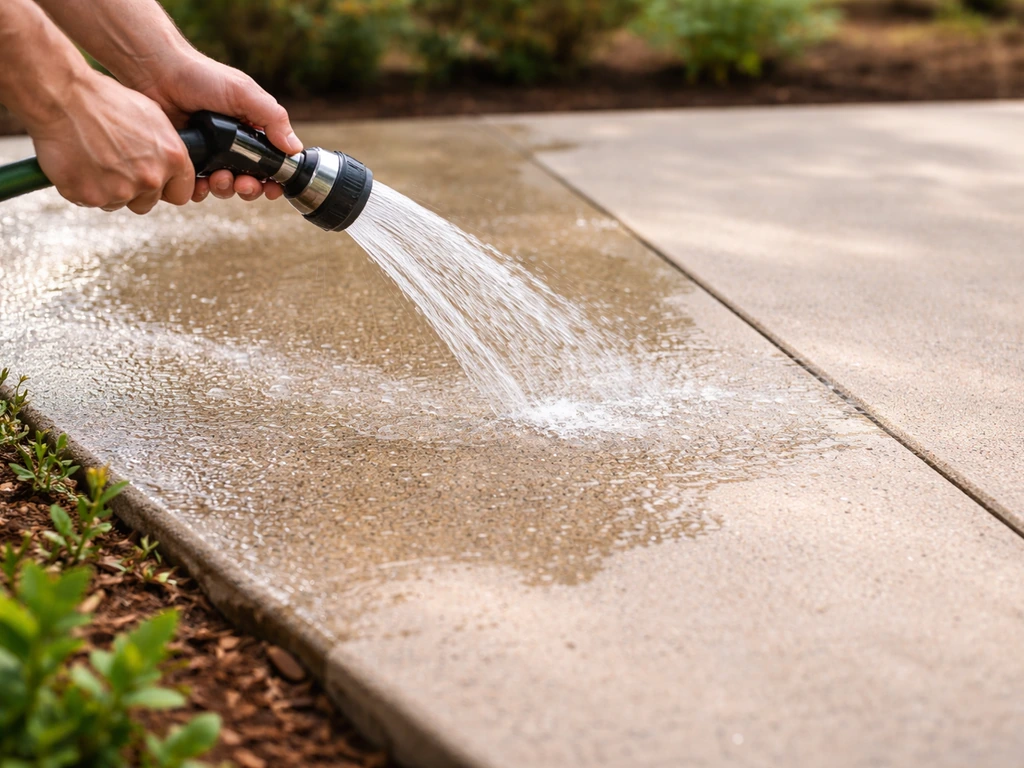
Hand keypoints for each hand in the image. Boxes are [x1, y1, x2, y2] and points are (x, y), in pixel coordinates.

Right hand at [30, 69, 192, 213]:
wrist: (62, 96)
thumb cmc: (104, 100)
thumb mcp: (151, 116)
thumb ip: (165, 147)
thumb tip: (168, 164)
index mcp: (172, 158)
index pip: (180, 193)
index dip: (166, 188)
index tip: (153, 181)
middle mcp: (151, 178)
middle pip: (148, 203)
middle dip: (134, 191)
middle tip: (115, 167)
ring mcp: (121, 191)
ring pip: (119, 202)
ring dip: (108, 189)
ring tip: (93, 160)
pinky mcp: (91, 196)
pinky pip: (91, 201)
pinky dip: (82, 187)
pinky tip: (77, 163)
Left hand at [133, 51, 302, 204]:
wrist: (158, 73)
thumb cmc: (202, 77)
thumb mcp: (245, 94)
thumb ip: (273, 120)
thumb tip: (295, 149)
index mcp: (252, 131)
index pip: (271, 164)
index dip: (274, 180)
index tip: (273, 188)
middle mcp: (232, 146)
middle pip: (249, 181)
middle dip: (249, 188)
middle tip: (243, 183)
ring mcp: (208, 155)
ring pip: (224, 187)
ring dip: (225, 189)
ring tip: (219, 177)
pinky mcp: (186, 160)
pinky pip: (195, 186)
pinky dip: (199, 190)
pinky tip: (199, 182)